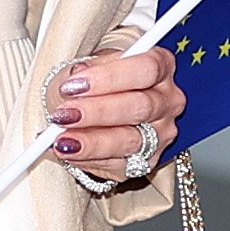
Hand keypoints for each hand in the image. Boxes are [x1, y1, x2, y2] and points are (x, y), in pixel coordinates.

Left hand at [47, 36, 182, 181]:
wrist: (98, 110)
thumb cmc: (98, 83)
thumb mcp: (91, 66)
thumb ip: (85, 69)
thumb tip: (75, 77)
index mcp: (161, 67)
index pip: (146, 69)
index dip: (109, 77)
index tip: (75, 84)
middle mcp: (167, 101)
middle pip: (140, 106)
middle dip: (97, 112)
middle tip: (64, 113)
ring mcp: (161, 134)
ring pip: (130, 140)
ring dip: (92, 141)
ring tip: (61, 139)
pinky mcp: (147, 161)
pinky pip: (119, 165)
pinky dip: (89, 159)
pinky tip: (69, 152)